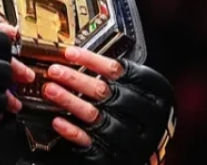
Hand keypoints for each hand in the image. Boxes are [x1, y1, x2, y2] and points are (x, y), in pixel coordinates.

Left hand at [41, 46, 175, 163]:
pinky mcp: (116, 155)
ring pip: (94, 115)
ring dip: (69, 101)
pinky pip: (90, 141)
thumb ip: (120, 78)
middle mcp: (146, 116)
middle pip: (105, 92)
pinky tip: (57, 121)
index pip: (120, 70)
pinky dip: (72, 130)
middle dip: (75, 79)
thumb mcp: (143, 92)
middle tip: (55, 71)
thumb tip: (81, 59)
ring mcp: (131, 138)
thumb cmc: (144, 116)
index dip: (92, 60)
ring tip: (50, 90)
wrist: (153, 154)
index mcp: (156, 94)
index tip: (70, 53)